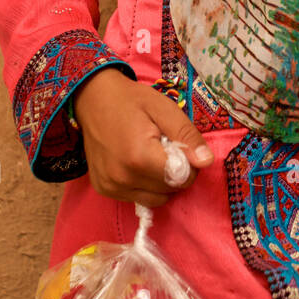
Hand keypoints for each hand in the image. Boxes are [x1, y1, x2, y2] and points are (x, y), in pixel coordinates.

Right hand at [71, 68, 213, 208]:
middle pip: (169, 190)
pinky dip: (143, 185)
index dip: (189, 164)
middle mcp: (122, 178)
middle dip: (175, 172)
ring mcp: (110, 187)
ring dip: (160, 182)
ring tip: (149, 155)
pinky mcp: (103, 190)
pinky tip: (135, 163)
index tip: (179, 145)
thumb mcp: (165, 109)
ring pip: (155, 199)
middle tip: (163, 147)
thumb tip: (206, 162)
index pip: (182, 179)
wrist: (92, 99)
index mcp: (140, 158)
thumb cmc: (131, 101)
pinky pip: (137, 197)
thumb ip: (187, 136)